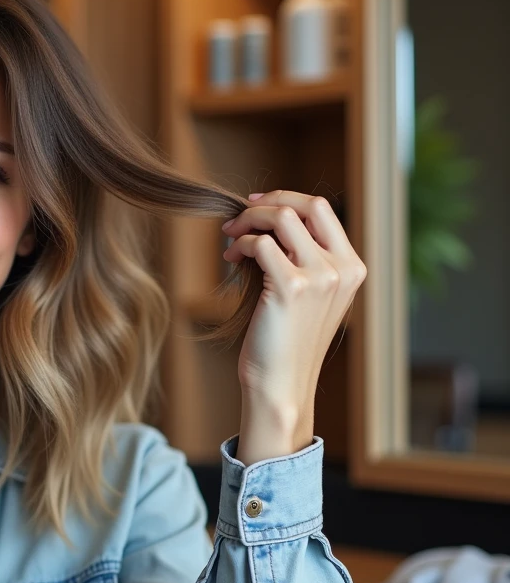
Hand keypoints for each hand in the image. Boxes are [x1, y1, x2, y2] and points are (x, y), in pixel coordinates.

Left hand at [221, 191, 366, 462]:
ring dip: (248, 221)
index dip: (286, 199)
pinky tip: (231, 257)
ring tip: (230, 238)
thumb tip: (269, 217)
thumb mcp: (308, 295)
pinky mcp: (291, 287)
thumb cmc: (286, 341)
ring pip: (281, 218)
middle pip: (307, 204)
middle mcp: (343, 269)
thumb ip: (303, 257)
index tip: (256, 204)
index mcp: (352, 267)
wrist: (281, 384)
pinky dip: (240, 244)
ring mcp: (321, 277)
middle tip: (239, 216)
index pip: (322, 210)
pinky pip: (260, 244)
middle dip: (267, 202)